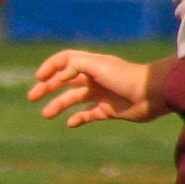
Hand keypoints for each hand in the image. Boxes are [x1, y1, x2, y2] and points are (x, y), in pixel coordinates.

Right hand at [27, 51, 168, 126]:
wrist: (152, 94)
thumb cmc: (125, 76)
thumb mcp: (96, 65)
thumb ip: (73, 66)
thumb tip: (57, 77)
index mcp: (91, 64)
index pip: (65, 60)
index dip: (50, 67)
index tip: (39, 77)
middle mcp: (94, 78)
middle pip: (64, 81)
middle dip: (47, 88)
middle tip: (32, 97)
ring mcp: (100, 94)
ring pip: (73, 99)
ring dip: (58, 105)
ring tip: (46, 114)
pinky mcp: (108, 110)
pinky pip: (88, 115)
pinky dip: (78, 119)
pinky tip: (70, 123)